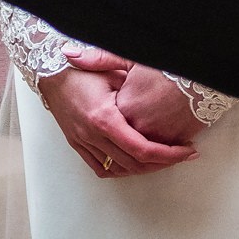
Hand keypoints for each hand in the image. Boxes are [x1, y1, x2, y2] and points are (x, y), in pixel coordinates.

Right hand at [38, 48, 197, 178]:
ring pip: (119, 170)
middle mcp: (92, 134)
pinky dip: (120, 170)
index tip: (187, 151)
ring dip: (143, 168)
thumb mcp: (111, 69)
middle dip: (163, 163)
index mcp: (104, 118)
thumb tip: (161, 88)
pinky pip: (100, 168)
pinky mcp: (77, 143)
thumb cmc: (81, 69)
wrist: (50, 72)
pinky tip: (134, 163)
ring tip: (162, 159)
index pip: (142, 149)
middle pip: (134, 164)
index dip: (169, 154)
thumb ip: (133, 82)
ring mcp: (83, 142)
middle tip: (182, 156)